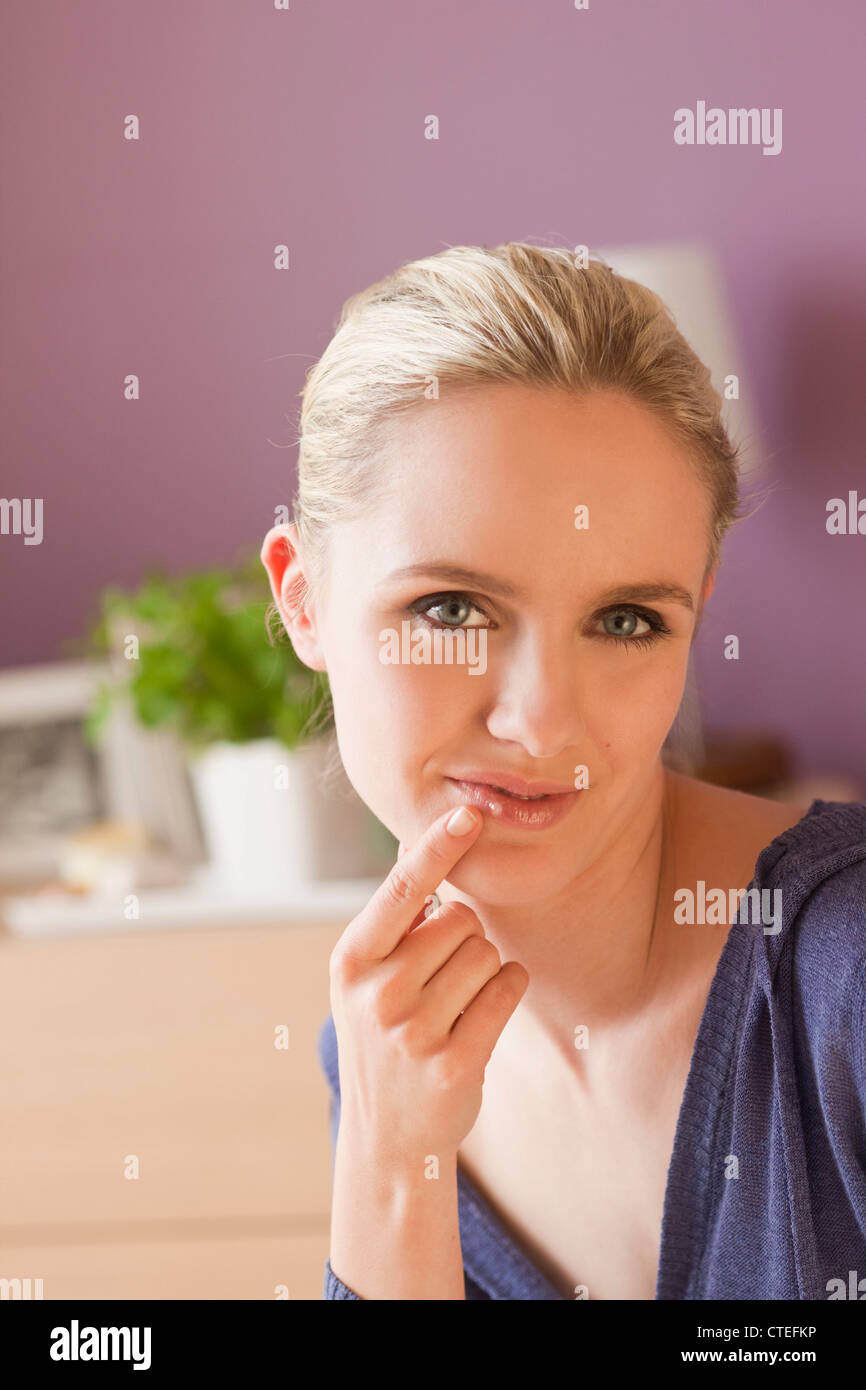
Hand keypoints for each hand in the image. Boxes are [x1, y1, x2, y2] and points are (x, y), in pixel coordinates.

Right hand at [329, 804, 528, 1164]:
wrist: (388, 1136)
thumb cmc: (385, 1037)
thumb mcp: (365, 979)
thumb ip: (393, 923)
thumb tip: (416, 848)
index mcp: (352, 960)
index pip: (400, 890)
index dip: (437, 848)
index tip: (468, 815)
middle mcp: (377, 993)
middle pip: (461, 919)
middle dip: (463, 937)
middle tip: (439, 980)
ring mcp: (413, 1032)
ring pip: (487, 953)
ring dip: (484, 970)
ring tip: (454, 1006)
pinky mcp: (453, 1063)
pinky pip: (508, 989)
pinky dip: (507, 990)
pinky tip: (482, 1016)